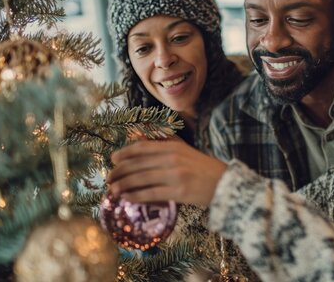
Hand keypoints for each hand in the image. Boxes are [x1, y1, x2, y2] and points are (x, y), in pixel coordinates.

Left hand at [107, 138, 226, 206]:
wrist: (225, 184)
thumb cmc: (202, 168)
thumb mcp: (184, 149)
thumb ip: (163, 141)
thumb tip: (136, 135)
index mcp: (173, 147)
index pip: (142, 147)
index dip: (124, 153)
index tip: (113, 159)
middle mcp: (173, 159)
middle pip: (138, 164)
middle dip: (119, 171)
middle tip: (108, 178)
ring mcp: (176, 175)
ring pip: (142, 179)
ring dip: (123, 185)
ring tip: (112, 190)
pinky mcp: (179, 192)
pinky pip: (151, 193)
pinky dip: (136, 196)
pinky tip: (126, 198)